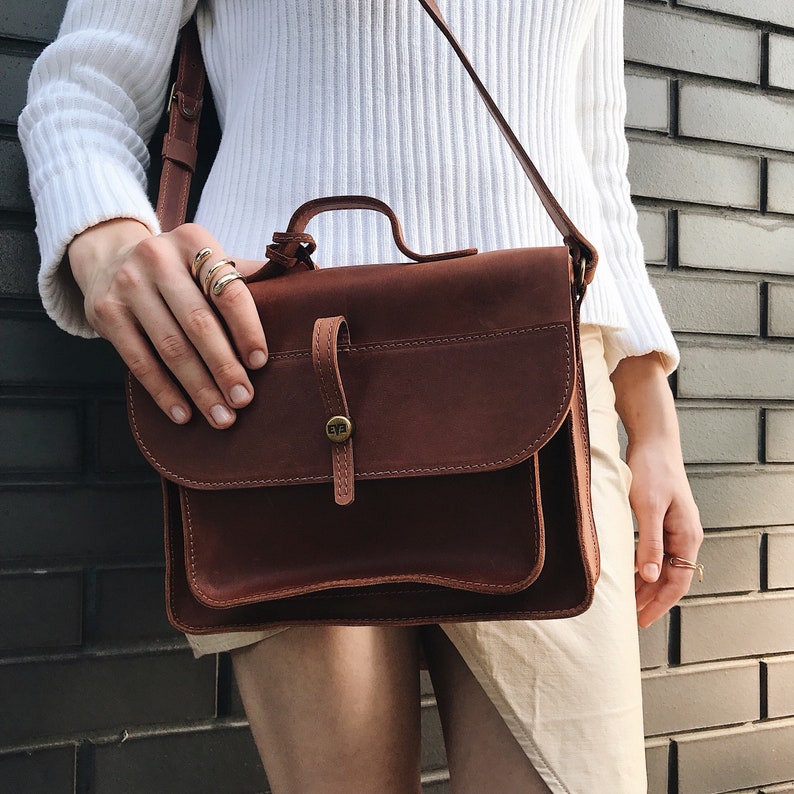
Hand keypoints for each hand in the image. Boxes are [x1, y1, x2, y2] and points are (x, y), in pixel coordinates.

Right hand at [68, 219, 267, 428]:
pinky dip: (163, 391)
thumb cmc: (179, 270)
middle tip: (243, 400)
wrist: (109, 257)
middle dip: (224, 367)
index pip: (229, 291)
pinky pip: (138, 361)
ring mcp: (127, 285)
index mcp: (195, 242)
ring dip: (198, 387)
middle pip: (198, 323)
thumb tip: (310, 283)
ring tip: (221, 415)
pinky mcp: (106, 312)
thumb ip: (248, 275)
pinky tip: (183, 414)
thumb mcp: (208, 260)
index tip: (260, 363)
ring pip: (170, 346)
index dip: (247, 329)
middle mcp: (157, 257)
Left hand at [611, 353, 702, 626]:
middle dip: (652, 598)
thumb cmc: (652, 471)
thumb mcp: (648, 508)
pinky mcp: (663, 521)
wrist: (654, 443)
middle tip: (631, 617)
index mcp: (687, 535)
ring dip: (647, 585)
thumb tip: (648, 577)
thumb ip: (649, 543)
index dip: (660, 603)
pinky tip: (630, 573)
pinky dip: (644, 567)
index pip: (677, 581)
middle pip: (671, 577)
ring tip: (629, 601)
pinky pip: (657, 553)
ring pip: (663, 566)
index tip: (642, 619)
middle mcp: (685, 535)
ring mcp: (675, 528)